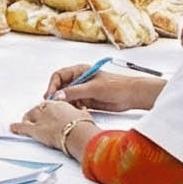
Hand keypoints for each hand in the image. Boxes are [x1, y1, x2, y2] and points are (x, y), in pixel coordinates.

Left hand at [10, 98, 89, 151]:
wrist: (78, 132)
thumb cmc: (83, 125)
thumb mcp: (84, 115)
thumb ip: (81, 111)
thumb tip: (83, 110)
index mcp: (60, 104)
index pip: (51, 104)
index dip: (49, 109)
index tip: (49, 111)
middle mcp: (48, 109)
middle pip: (38, 108)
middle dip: (37, 113)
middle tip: (36, 117)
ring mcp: (40, 118)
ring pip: (29, 116)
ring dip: (27, 119)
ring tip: (24, 122)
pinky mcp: (36, 129)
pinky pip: (23, 127)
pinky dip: (17, 128)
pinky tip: (12, 128)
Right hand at [43, 66, 164, 111]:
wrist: (132, 96)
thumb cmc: (116, 86)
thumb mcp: (93, 88)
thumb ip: (75, 92)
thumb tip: (58, 95)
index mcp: (79, 71)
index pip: (59, 76)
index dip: (53, 85)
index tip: (50, 96)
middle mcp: (79, 80)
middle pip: (61, 87)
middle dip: (57, 96)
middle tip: (53, 106)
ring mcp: (83, 91)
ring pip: (67, 97)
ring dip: (65, 104)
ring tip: (65, 110)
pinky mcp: (87, 101)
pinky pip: (74, 105)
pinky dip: (73, 109)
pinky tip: (75, 112)